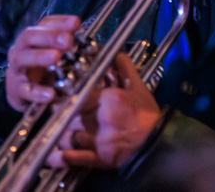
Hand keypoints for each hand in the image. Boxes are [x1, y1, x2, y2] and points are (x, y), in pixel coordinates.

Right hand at [6, 15, 80, 111]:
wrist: (24, 93)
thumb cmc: (44, 69)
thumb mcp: (58, 56)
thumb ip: (72, 49)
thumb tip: (96, 48)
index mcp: (34, 37)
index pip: (45, 24)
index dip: (60, 22)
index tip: (76, 23)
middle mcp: (21, 48)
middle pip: (30, 36)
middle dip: (49, 36)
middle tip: (67, 40)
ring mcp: (16, 68)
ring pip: (22, 59)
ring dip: (39, 56)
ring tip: (56, 57)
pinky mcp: (16, 89)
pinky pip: (24, 90)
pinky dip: (37, 92)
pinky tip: (50, 94)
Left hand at [47, 53, 161, 169]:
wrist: (160, 143)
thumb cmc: (150, 117)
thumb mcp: (140, 88)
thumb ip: (126, 70)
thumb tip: (118, 55)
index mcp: (109, 100)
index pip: (79, 95)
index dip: (66, 97)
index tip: (59, 97)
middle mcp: (101, 119)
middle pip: (70, 115)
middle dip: (61, 114)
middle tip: (53, 112)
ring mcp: (99, 141)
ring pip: (69, 136)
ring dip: (60, 134)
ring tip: (55, 131)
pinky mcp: (100, 159)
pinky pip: (77, 158)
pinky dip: (64, 158)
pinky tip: (55, 155)